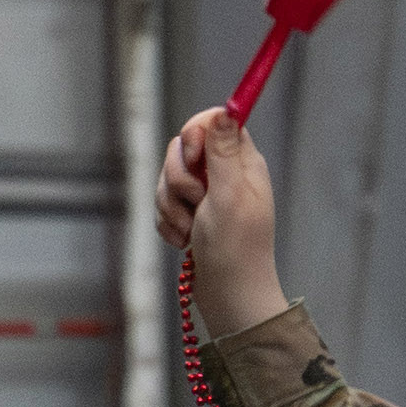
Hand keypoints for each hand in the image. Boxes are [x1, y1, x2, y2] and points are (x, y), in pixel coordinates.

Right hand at [151, 106, 289, 323]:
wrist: (229, 296)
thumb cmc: (235, 249)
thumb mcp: (229, 195)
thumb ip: (223, 151)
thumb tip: (226, 109)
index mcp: (242, 163)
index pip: (213, 121)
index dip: (196, 133)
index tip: (195, 157)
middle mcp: (225, 174)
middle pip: (183, 149)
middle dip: (177, 179)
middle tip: (197, 203)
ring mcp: (206, 196)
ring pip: (167, 179)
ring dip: (172, 207)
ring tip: (191, 231)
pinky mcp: (190, 215)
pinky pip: (163, 206)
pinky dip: (169, 224)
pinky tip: (185, 243)